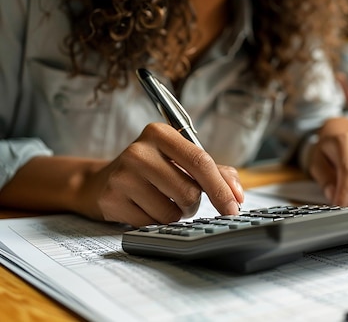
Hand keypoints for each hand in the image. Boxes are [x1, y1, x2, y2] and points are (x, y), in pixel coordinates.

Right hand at [79, 123, 243, 226]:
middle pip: (188, 192)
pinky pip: (151, 224)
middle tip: (182, 199)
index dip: (221, 188)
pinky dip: (155, 222)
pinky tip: (144, 208)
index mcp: (160, 133)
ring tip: (161, 201)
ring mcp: (122, 176)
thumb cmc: (151, 171)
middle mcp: (139, 151)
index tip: (234, 207)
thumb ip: (214, 171)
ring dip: (175, 214)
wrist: (100, 182)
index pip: (200, 162)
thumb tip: (237, 194)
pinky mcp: (111, 200)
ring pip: (171, 212)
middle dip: (193, 204)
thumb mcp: (179, 160)